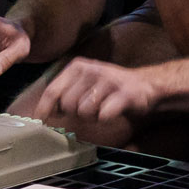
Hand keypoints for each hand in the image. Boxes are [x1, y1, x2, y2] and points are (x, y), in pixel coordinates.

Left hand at [29, 55, 161, 143]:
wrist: (147, 85)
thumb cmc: (110, 88)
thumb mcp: (85, 83)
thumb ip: (65, 93)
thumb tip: (44, 113)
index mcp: (78, 67)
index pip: (53, 91)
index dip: (44, 109)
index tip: (41, 122)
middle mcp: (92, 70)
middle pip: (68, 105)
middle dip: (77, 113)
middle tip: (90, 108)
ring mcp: (109, 81)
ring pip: (85, 111)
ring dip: (93, 116)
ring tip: (102, 108)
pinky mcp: (124, 94)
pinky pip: (103, 116)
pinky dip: (106, 118)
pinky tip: (112, 111)